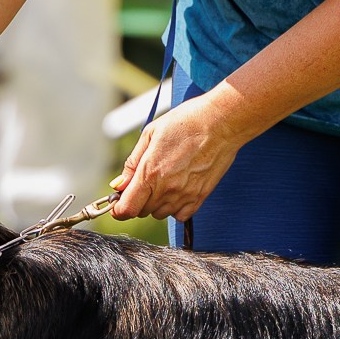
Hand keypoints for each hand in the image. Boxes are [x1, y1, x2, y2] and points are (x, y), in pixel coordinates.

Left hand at [110, 94, 252, 222]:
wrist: (221, 123)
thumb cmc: (186, 122)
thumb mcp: (150, 134)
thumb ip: (132, 164)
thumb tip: (118, 185)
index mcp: (150, 173)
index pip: (127, 209)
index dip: (119, 209)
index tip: (119, 202)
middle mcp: (166, 189)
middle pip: (142, 212)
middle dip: (137, 200)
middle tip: (145, 181)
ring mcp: (184, 195)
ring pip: (160, 214)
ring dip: (156, 203)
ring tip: (164, 181)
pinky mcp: (200, 197)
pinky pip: (180, 216)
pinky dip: (175, 208)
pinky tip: (177, 190)